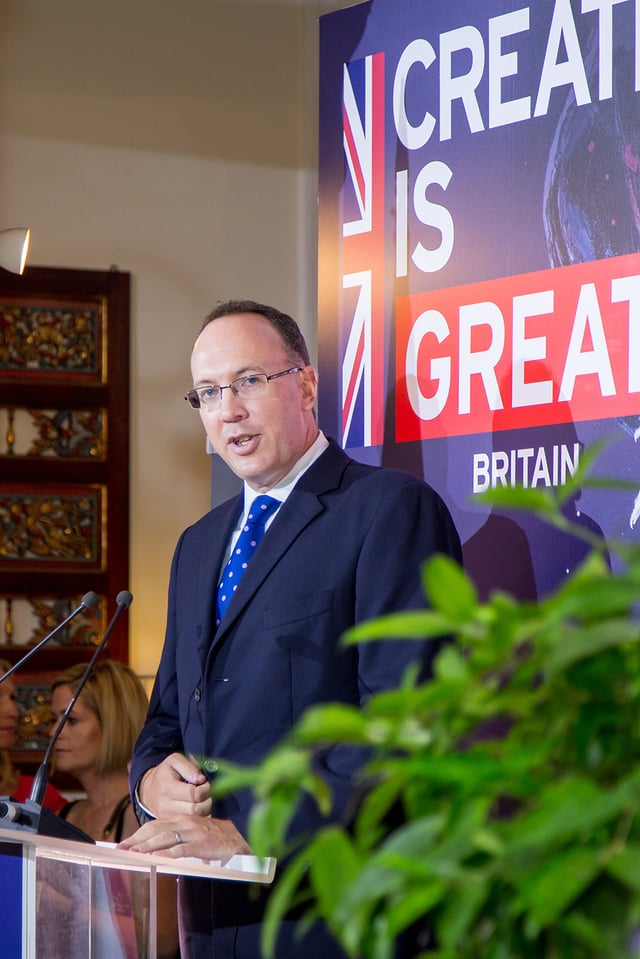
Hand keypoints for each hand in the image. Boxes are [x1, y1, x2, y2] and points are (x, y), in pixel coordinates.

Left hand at [119, 815, 250, 860]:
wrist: (234, 837)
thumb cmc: (211, 836)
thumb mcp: (190, 832)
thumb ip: (174, 837)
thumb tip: (154, 849)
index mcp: (179, 819)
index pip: (153, 825)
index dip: (137, 834)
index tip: (123, 844)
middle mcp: (183, 822)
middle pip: (155, 829)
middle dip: (137, 840)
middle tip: (122, 849)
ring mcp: (191, 832)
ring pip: (165, 838)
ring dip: (148, 846)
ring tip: (134, 853)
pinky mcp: (200, 844)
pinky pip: (181, 849)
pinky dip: (168, 854)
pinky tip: (157, 859)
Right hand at [138, 753, 211, 819]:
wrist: (149, 790)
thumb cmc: (165, 773)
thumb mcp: (174, 761)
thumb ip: (189, 767)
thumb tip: (201, 779)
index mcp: (167, 788)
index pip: (194, 794)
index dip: (206, 788)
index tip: (206, 783)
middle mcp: (165, 805)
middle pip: (196, 809)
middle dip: (207, 800)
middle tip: (208, 793)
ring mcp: (167, 817)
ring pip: (194, 819)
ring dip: (204, 810)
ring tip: (203, 800)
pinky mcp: (170, 824)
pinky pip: (189, 825)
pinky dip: (197, 818)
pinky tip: (197, 808)